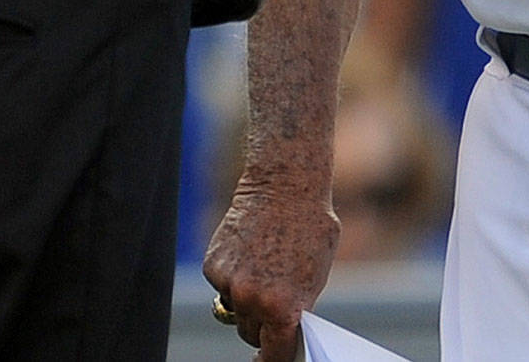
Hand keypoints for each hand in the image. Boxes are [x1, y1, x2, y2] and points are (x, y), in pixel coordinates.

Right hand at [204, 181, 339, 361]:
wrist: (284, 184)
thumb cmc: (310, 227)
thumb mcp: (315, 275)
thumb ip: (298, 306)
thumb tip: (286, 330)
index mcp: (283, 307)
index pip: (275, 354)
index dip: (274, 360)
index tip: (269, 361)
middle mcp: (251, 300)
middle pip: (250, 333)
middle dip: (261, 324)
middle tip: (273, 302)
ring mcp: (229, 283)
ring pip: (234, 310)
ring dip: (245, 300)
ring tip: (263, 268)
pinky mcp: (213, 266)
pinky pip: (222, 286)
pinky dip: (232, 276)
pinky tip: (249, 251)